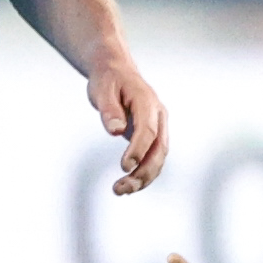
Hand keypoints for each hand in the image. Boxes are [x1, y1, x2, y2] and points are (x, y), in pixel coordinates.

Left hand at [91, 50, 167, 193]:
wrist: (116, 72)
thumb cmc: (108, 80)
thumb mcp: (102, 90)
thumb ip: (109, 110)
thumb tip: (115, 131)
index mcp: (148, 103)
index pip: (148, 130)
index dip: (138, 150)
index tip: (124, 167)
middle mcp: (158, 117)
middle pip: (159, 149)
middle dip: (144, 171)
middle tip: (121, 188)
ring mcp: (158, 127)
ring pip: (159, 157)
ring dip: (144, 177)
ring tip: (120, 190)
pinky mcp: (151, 136)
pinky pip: (152, 158)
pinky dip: (143, 173)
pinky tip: (127, 185)